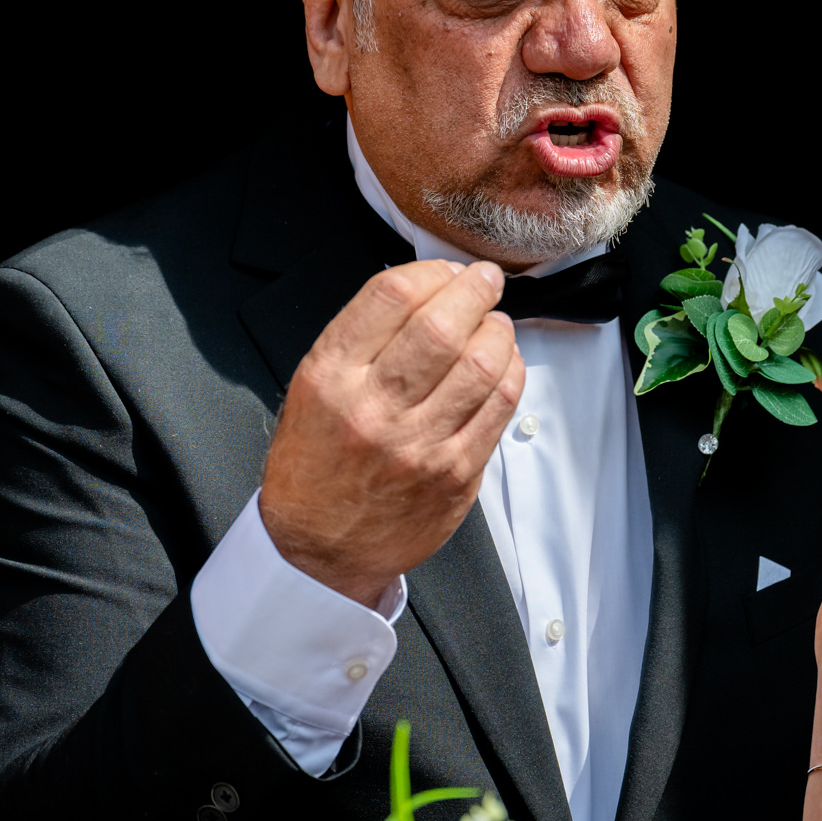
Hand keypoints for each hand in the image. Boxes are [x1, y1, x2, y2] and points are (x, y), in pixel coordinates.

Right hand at [259, 259, 525, 606]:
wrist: (318, 550)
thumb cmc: (315, 465)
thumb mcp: (311, 388)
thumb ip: (362, 337)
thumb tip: (426, 287)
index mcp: (330, 378)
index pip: (391, 296)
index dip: (432, 270)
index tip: (447, 270)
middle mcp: (373, 409)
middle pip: (443, 325)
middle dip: (475, 290)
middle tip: (485, 282)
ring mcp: (418, 445)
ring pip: (481, 363)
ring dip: (499, 330)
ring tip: (495, 324)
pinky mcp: (455, 474)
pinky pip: (500, 407)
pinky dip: (510, 373)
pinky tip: (503, 364)